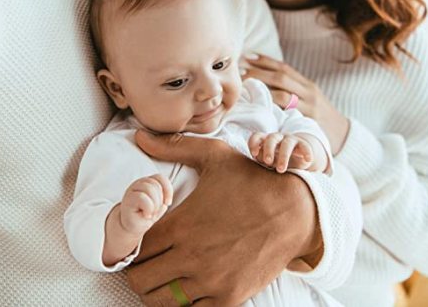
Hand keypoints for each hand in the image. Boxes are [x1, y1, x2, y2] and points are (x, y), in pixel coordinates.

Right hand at [120, 174, 172, 234]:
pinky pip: (142, 197)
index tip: (168, 203)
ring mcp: (132, 190)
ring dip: (155, 205)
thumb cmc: (143, 217)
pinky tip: (146, 215)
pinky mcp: (128, 199)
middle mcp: (139, 184)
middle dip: (160, 200)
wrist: (129, 227)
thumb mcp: (157, 208)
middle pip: (156, 184)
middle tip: (155, 212)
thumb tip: (165, 203)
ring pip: (150, 189)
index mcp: (147, 183)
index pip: (159, 178)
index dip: (167, 188)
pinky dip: (148, 208)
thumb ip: (162, 202)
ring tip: (150, 214)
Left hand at [126, 130, 321, 305]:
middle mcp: (191, 257)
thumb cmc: (251, 179)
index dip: (132, 244)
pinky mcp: (230, 297)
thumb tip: (139, 136)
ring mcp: (211, 281)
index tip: (142, 238)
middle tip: (150, 257)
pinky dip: (186, 301)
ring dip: (159, 287)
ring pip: (160, 302)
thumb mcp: (213, 155)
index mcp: (182, 223)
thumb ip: (173, 147)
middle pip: (139, 281)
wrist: (295, 209)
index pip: (134, 249)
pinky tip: (192, 281)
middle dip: (139, 269)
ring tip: (169, 270)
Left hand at [244, 54, 349, 154]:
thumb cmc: (320, 117)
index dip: (265, 61)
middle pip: (282, 78)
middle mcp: (309, 94)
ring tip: (244, 89)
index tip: (248, 56)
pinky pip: (286, 117)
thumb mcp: (310, 99)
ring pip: (282, 96)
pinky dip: (270, 113)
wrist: (344, 136)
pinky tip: (257, 112)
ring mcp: (309, 109)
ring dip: (261, 92)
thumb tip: (264, 80)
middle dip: (259, 73)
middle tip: (240, 72)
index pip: (285, 68)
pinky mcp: (307, 124)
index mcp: (308, 85)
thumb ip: (293, 90)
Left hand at [248, 132, 313, 172]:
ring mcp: (290, 140)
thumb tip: (257, 156)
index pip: (257, 136)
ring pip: (286, 143)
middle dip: (268, 150)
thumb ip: (262, 158)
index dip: (254, 143)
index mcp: (265, 140)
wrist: (298, 157)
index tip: (253, 154)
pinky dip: (307, 152)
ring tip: (281, 169)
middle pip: (271, 139)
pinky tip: (308, 160)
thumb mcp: (268, 160)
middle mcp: (277, 138)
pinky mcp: (303, 144)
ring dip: (283, 156)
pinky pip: (305, 146)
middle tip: (268, 162)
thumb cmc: (277, 160)